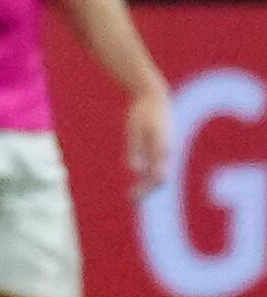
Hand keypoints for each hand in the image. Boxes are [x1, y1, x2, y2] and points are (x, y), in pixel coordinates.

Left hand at [126, 83, 172, 197]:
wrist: (153, 96)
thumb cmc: (143, 112)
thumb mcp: (136, 129)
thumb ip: (137, 148)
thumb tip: (136, 170)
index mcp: (162, 148)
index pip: (157, 176)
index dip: (145, 189)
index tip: (132, 198)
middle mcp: (166, 151)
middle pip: (159, 178)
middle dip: (146, 190)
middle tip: (131, 200)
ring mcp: (165, 148)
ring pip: (159, 172)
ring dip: (147, 184)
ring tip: (133, 195)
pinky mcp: (162, 145)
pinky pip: (156, 164)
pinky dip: (148, 174)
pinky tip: (138, 178)